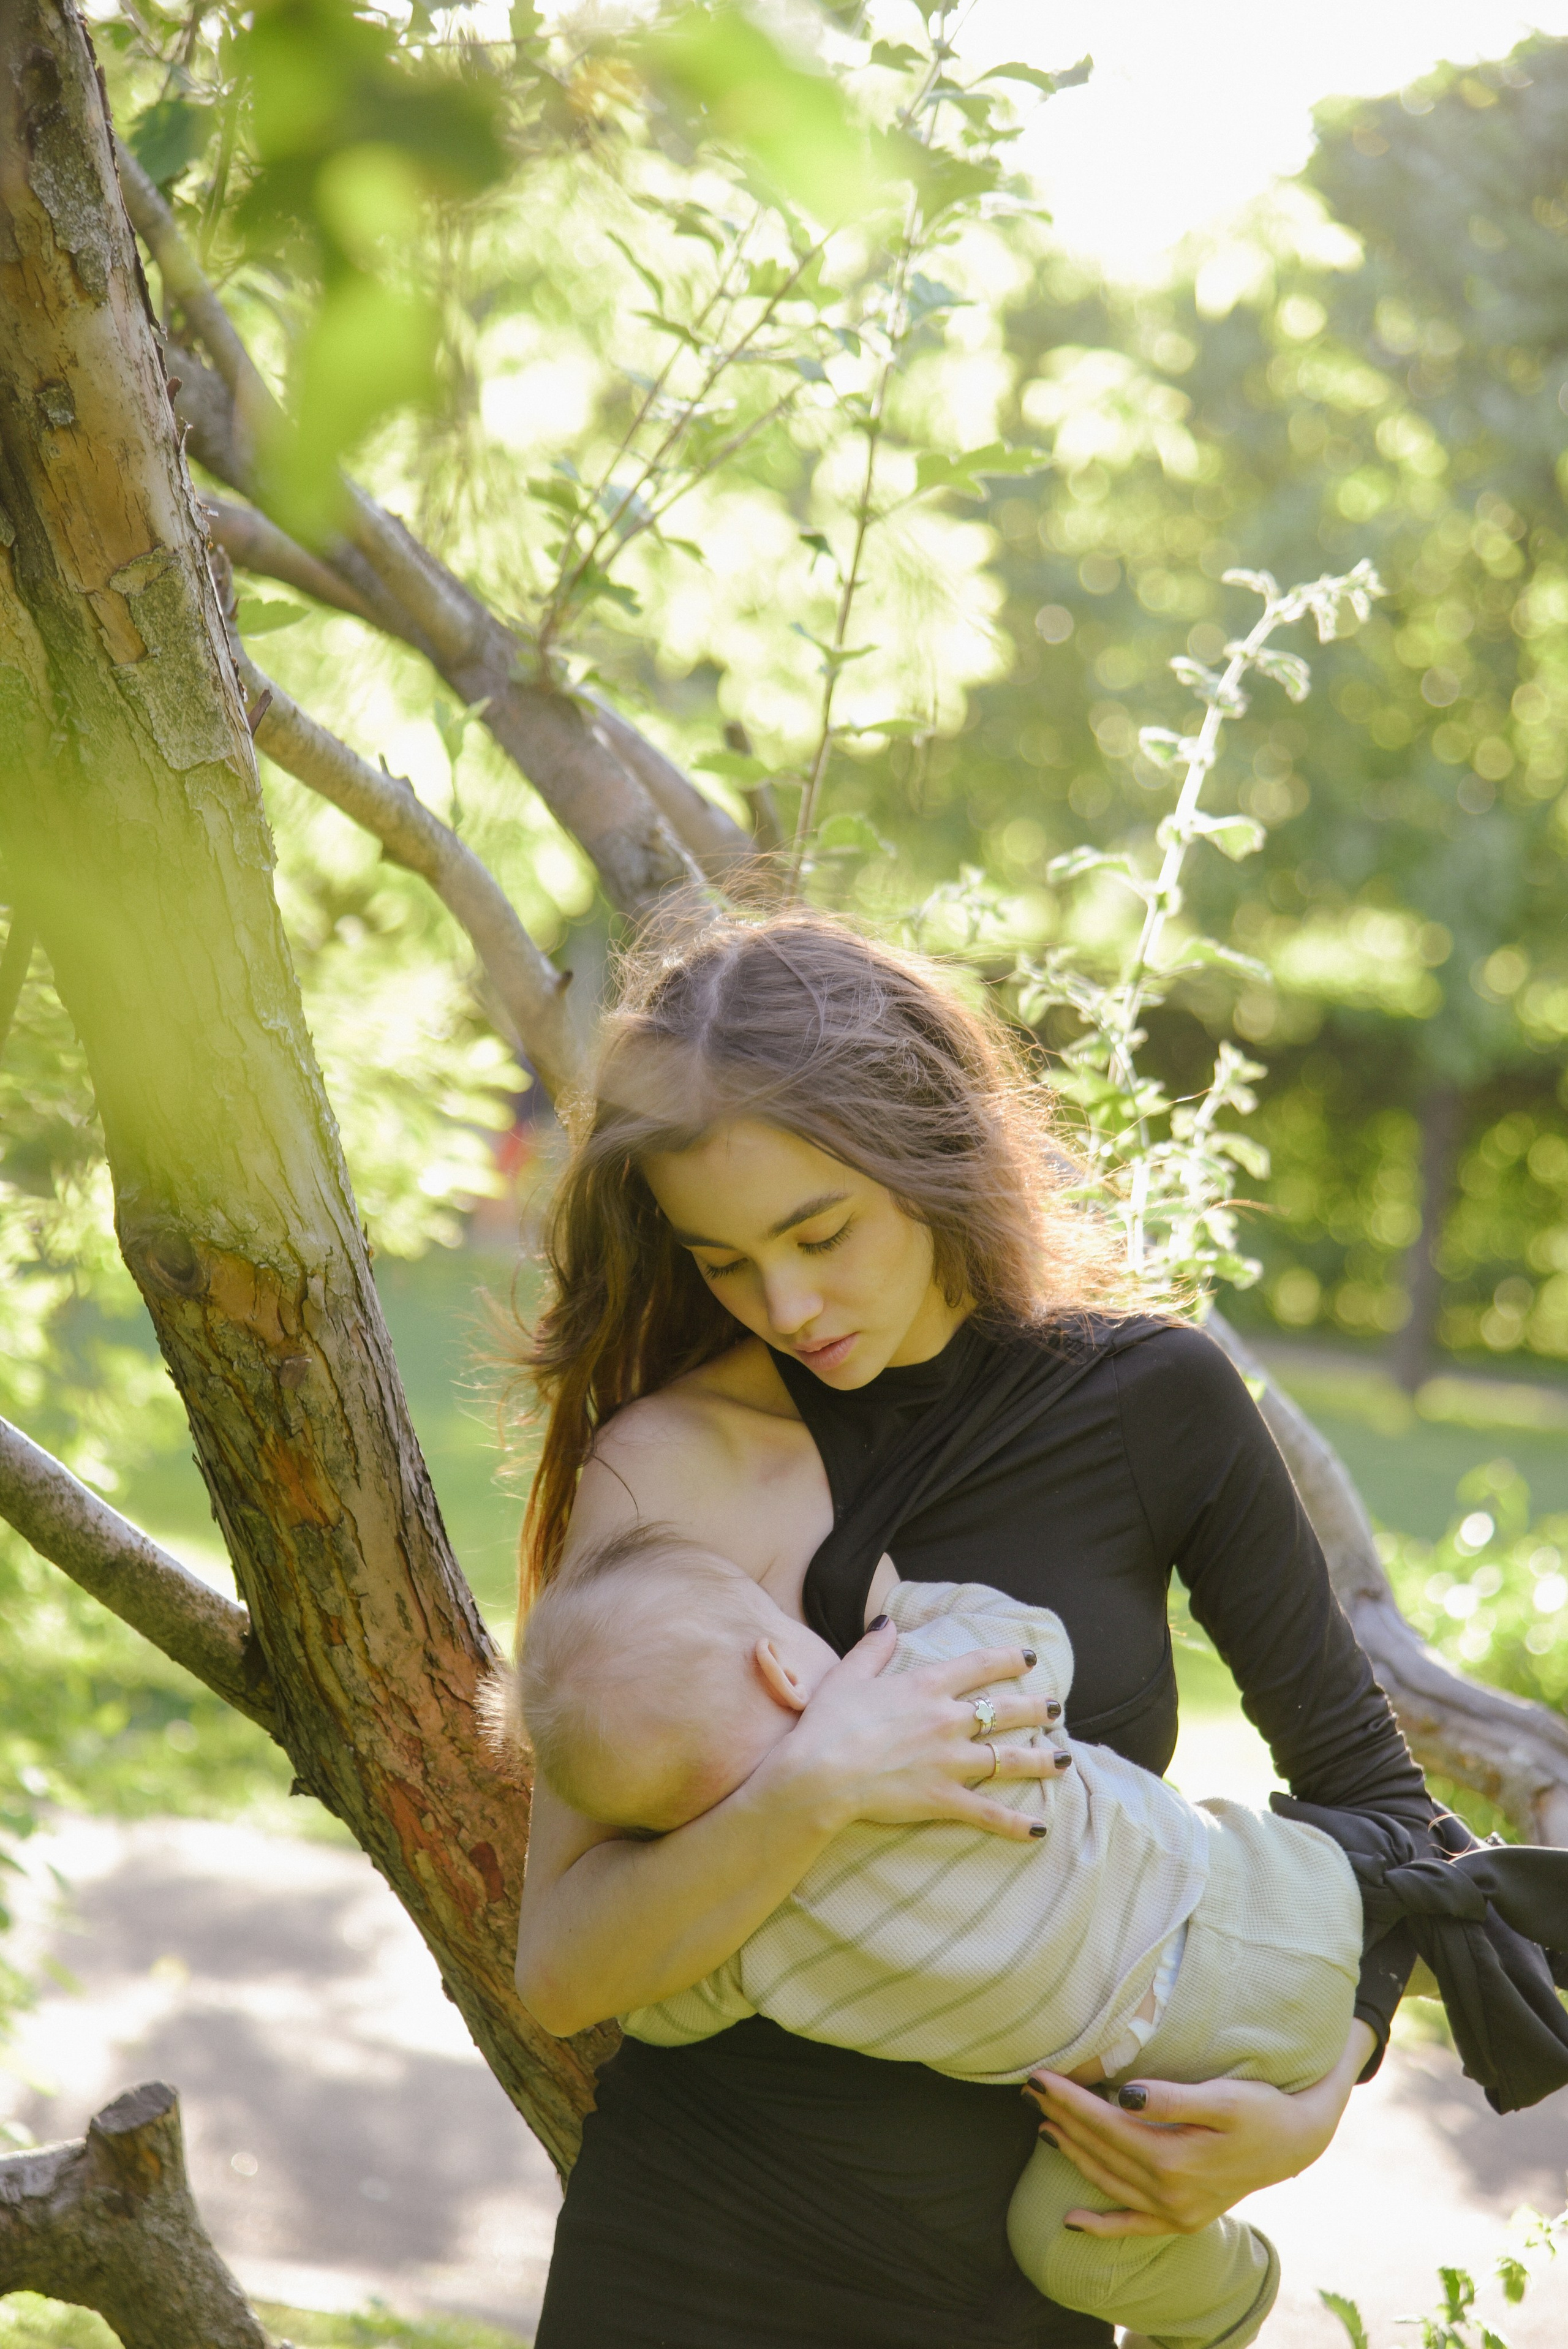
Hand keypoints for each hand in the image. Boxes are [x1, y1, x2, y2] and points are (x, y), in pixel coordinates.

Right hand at [768, 1620, 1064, 1843]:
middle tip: (1055, 1709)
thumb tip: (887, 1622)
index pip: (979, 1666)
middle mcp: (947, 1719)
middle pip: (1004, 1711)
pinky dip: (1017, 1823)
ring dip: (1041, 1759)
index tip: (1029, 1658)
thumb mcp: (848, 1675)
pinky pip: (989, 1812)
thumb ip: (873, 1647)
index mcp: (926, 1686)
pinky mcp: (944, 1797)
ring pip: (1009, 1759)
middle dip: (1035, 1709)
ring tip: (1065, 1758)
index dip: (1008, 1659)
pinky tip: (1040, 1829)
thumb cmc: (829, 1723)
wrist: (820, 1773)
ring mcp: (950, 1760)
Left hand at [1023, 2019, 1374, 2235]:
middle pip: (1101, 2149)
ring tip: (1043, 2126)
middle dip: (1063, 2117)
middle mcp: (1169, 2192)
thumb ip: (1173, 2098)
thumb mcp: (1223, 2097)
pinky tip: (1071, 2221)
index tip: (1039, 2074)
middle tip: (1030, 2089)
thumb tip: (1125, 2094)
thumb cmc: (1260, 2109)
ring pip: (1108, 2181)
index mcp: (1173, 2159)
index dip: (1070, 2098)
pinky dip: (1100, 2225)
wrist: (1297, 2143)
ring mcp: (1174, 2211)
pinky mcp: (1182, 2220)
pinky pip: (1132, 2226)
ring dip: (1072, 2154)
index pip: (1106, 2123)